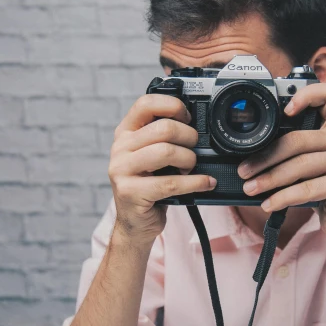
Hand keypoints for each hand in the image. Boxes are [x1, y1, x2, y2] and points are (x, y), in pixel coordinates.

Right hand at [109, 94, 216, 245]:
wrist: (136, 222)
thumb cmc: (150, 185)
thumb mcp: (152, 156)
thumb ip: (164, 137)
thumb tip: (197, 124)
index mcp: (126, 132)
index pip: (146, 103)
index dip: (173, 106)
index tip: (188, 118)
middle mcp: (120, 147)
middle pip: (164, 128)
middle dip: (189, 137)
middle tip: (195, 149)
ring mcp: (122, 170)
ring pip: (167, 152)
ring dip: (190, 160)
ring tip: (192, 167)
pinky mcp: (130, 192)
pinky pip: (171, 182)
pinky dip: (195, 182)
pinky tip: (205, 183)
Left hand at [236, 83, 325, 241]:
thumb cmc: (324, 191)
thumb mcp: (309, 166)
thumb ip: (293, 153)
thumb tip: (250, 156)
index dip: (307, 95)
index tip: (284, 111)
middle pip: (298, 139)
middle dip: (265, 157)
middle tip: (244, 171)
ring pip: (300, 165)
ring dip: (269, 179)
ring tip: (250, 188)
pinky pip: (307, 188)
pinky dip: (283, 198)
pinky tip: (269, 204)